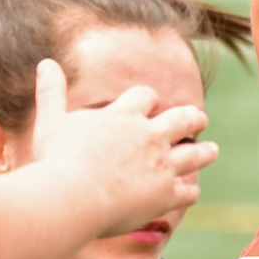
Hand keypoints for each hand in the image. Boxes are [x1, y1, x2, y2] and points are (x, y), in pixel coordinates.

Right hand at [28, 59, 215, 235]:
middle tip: (200, 118)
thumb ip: (51, 93)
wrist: (71, 196)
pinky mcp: (166, 194)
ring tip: (212, 150)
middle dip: (193, 118)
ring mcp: (162, 165)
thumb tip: (46, 63)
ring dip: (206, 151)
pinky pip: (188, 191)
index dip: (149, 100)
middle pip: (184, 118)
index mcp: (125, 115)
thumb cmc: (57, 160)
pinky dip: (190, 191)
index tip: (151, 103)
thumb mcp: (51, 122)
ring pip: (196, 153)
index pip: (146, 96)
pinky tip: (190, 192)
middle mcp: (150, 136)